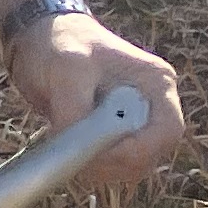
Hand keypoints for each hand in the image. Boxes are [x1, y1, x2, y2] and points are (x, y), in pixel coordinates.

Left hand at [0, 0, 190, 191]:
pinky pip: (111, 165)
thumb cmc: (59, 44)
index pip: (168, 130)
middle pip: (151, 154)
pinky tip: (66, 147)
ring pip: (131, 166)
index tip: (101, 152)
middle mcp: (153, 106)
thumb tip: (80, 147)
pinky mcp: (114, 135)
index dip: (140, 149)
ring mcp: (134, 122)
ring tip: (66, 145)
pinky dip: (91, 165)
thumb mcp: (66, 69)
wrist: (38, 39)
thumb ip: (76, 108)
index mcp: (157, 83)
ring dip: (101, 168)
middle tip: (76, 152)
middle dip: (115, 162)